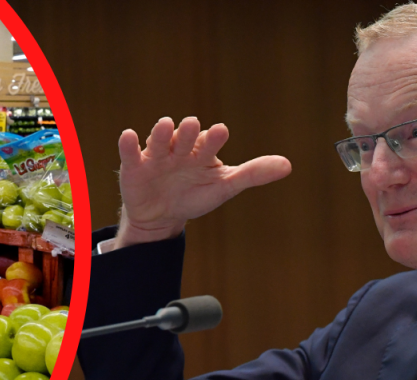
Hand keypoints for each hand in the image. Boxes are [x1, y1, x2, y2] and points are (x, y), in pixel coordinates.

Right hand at [114, 117, 291, 248]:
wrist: (162, 217)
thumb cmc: (195, 195)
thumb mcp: (225, 186)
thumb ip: (253, 174)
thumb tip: (288, 165)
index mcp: (202, 152)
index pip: (209, 142)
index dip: (213, 138)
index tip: (220, 132)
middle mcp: (179, 149)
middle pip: (183, 137)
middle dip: (187, 132)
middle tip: (191, 125)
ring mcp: (156, 156)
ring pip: (159, 141)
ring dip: (161, 133)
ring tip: (165, 125)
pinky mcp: (134, 167)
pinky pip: (130, 153)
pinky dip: (128, 144)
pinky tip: (129, 136)